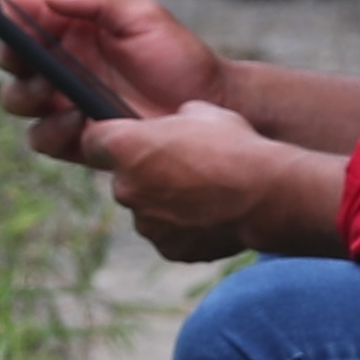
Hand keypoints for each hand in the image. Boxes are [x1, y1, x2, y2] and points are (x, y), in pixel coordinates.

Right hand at [0, 0, 226, 156]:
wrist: (211, 105)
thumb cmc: (177, 55)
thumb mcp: (143, 17)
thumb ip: (98, 0)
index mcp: (71, 29)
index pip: (24, 15)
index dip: (4, 8)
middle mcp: (60, 64)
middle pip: (10, 59)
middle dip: (8, 54)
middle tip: (21, 52)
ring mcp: (64, 103)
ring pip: (16, 100)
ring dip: (25, 94)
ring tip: (51, 89)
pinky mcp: (76, 140)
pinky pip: (43, 138)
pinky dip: (51, 130)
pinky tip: (78, 119)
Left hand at [81, 101, 344, 261]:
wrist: (267, 194)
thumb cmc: (236, 146)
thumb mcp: (203, 112)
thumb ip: (175, 119)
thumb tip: (177, 122)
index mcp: (126, 147)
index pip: (92, 141)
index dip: (111, 140)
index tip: (129, 141)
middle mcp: (126, 188)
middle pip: (123, 179)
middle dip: (146, 174)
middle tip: (184, 168)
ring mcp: (145, 223)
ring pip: (147, 209)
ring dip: (166, 202)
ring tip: (206, 194)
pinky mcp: (168, 248)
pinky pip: (169, 234)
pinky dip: (184, 227)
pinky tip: (212, 215)